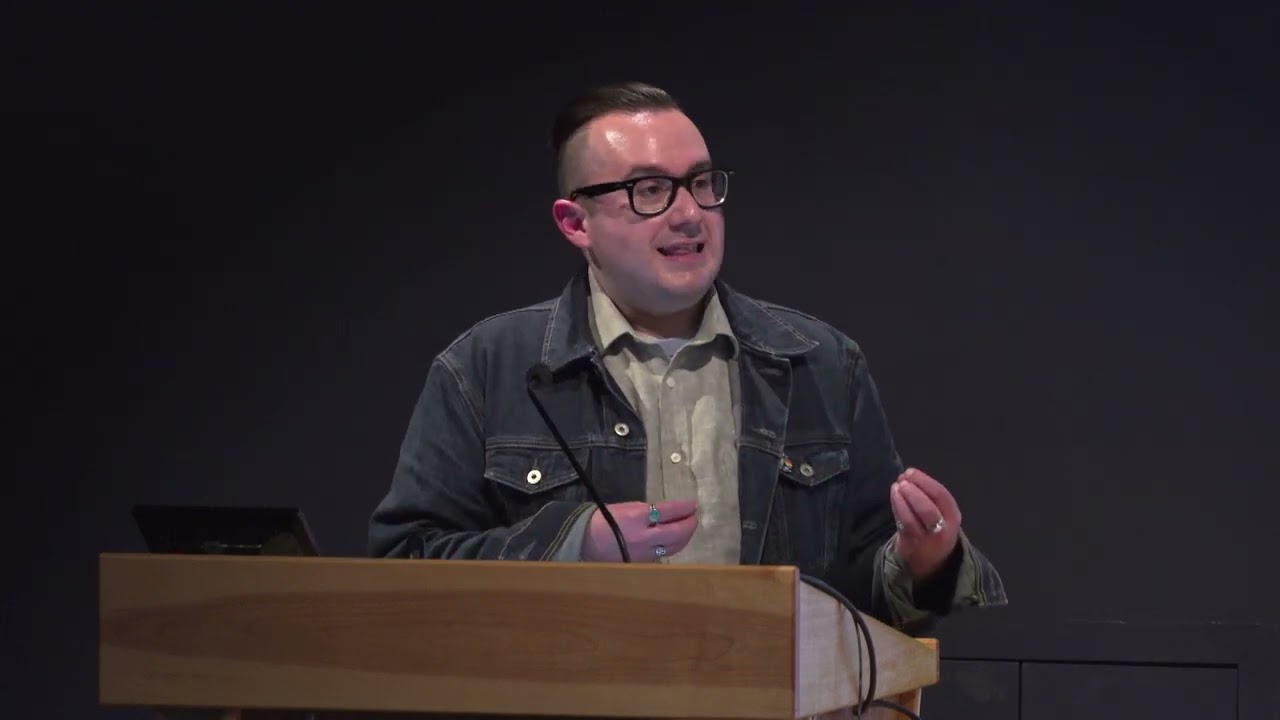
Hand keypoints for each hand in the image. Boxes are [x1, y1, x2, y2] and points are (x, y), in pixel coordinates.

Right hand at [580, 500, 698, 561]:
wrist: (583, 541)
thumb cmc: (603, 519)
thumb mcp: (625, 508)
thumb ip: (647, 511)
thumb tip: (668, 513)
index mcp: (637, 517)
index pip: (668, 511)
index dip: (684, 507)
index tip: (692, 504)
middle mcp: (643, 536)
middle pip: (676, 532)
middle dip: (689, 524)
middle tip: (694, 517)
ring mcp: (644, 552)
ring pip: (673, 547)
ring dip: (685, 537)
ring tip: (688, 528)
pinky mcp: (641, 563)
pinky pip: (662, 554)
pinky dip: (672, 546)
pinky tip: (674, 541)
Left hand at [889, 468, 961, 580]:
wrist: (932, 561)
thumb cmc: (935, 528)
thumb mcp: (943, 514)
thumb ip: (931, 498)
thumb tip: (911, 476)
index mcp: (953, 517)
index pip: (941, 496)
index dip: (925, 482)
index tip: (911, 472)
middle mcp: (943, 529)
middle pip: (928, 508)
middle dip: (914, 490)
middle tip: (902, 478)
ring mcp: (926, 539)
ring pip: (913, 518)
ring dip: (902, 498)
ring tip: (896, 485)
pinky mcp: (912, 545)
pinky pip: (903, 524)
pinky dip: (897, 507)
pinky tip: (894, 496)